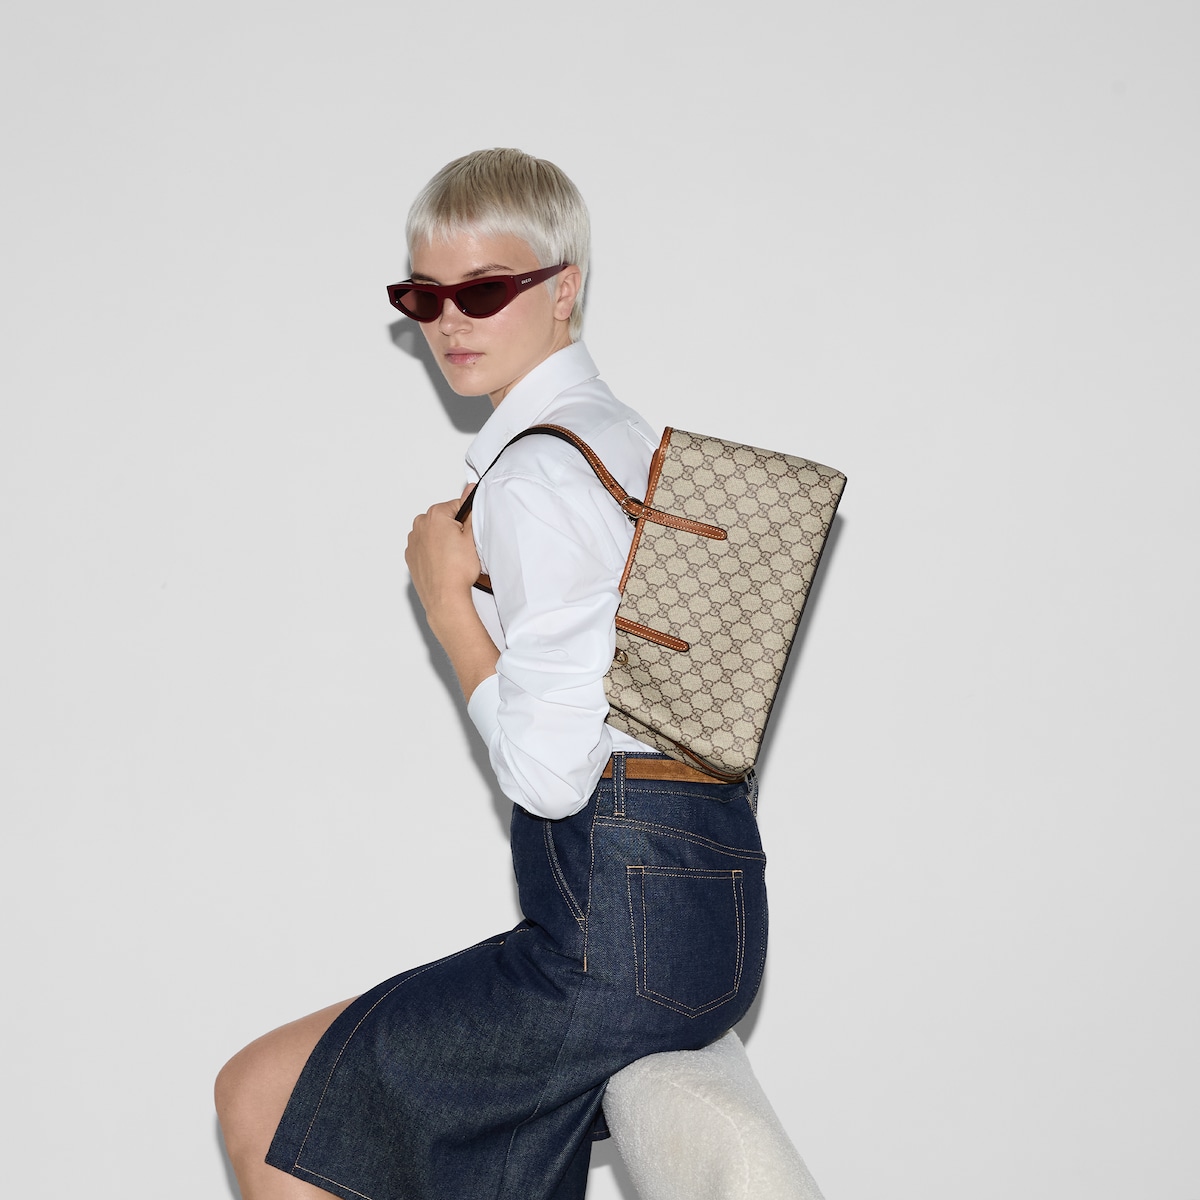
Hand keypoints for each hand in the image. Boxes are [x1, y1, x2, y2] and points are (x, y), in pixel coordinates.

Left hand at [405, 488, 480, 627]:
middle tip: (465, 547)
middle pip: (443, 519)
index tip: (471, 533)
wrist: (445, 598)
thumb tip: (470, 490)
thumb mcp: (471, 535)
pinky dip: (434, 553)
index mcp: (434, 515)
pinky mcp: (411, 558)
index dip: (468, 519)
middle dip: (454, 529)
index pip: (457, 506)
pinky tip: (445, 564)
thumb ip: (470, 509)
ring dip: (443, 541)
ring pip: (434, 534)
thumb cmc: (458, 570)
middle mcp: (419, 526)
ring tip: (455, 558)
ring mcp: (413, 543)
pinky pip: (426, 548)